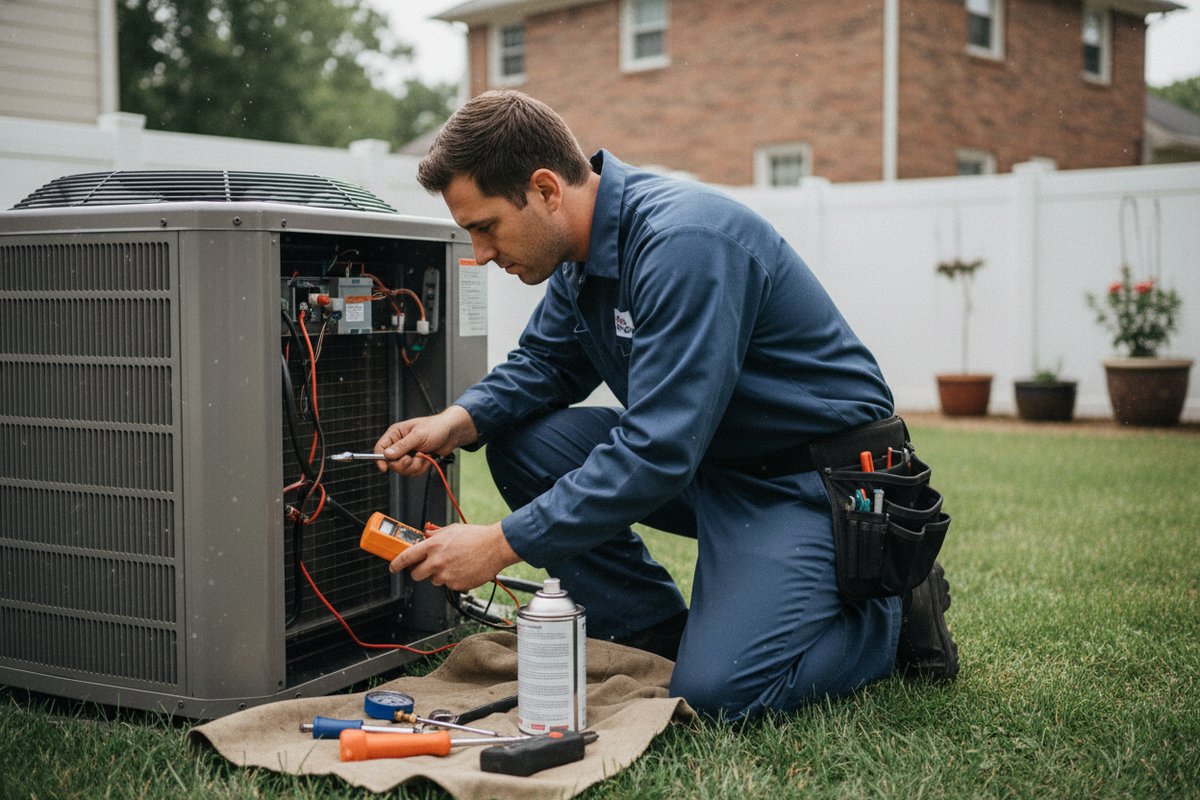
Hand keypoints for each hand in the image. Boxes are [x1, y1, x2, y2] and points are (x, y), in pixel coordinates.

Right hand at [374, 405, 477, 475]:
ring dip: (416, 466)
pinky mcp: (416, 462)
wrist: (452, 434)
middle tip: (414, 457)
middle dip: (404, 464)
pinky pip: (414, 472)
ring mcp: (407, 454)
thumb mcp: (418, 436)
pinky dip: (422, 467)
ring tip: (424, 455)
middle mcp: (399, 444)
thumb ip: (402, 446)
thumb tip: (386, 455)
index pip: (380, 448)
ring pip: (403, 470)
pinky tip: (428, 458)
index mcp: (395, 434)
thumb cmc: (436, 428)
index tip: (384, 468)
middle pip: (391, 463)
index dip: (379, 459)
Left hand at [389, 521, 519, 591]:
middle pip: (415, 574)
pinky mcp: (457, 585)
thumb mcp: (451, 529)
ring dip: (439, 575)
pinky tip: (463, 569)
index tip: (392, 567)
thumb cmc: (477, 536)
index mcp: (434, 545)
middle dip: (418, 571)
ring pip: (433, 580)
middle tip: (427, 566)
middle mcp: (437, 562)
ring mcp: (447, 575)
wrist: (496, 547)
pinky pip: (449, 585)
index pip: (406, 557)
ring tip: (454, 564)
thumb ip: (435, 535)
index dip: (396, 563)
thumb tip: (424, 536)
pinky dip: (453, 579)